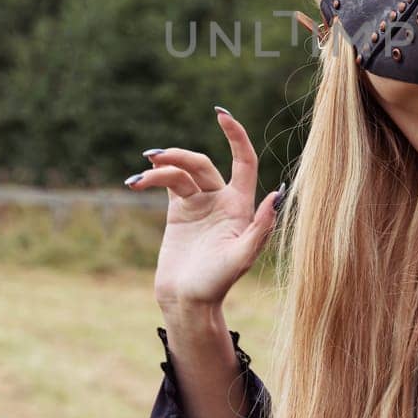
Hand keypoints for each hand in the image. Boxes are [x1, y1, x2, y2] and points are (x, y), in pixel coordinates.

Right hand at [133, 106, 283, 310]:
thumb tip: (278, 194)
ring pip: (180, 172)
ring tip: (139, 179)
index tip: (221, 115)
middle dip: (179, 156)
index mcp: (241, 205)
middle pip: (202, 163)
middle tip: (155, 157)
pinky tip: (138, 178)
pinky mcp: (178, 212)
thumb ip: (261, 227)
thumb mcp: (243, 257)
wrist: (187, 302)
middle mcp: (221, 199)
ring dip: (160, 169)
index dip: (236, 136)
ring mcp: (199, 203)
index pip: (243, 161)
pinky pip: (167, 184)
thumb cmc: (218, 283)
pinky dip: (153, 176)